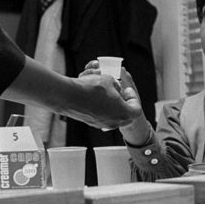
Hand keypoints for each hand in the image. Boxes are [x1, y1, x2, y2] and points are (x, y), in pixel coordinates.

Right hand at [0, 57, 139, 129]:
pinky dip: (98, 103)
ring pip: (110, 110)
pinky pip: (99, 112)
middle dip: (119, 97)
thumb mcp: (109, 80)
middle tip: (116, 88)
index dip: (132, 96)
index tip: (126, 88)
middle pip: (123, 110)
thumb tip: (114, 88)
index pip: (136, 108)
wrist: (68, 96)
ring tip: (101, 88)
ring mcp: (102, 123)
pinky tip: (92, 93)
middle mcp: (114, 122)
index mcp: (124, 113)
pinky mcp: (91, 122)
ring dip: (108, 99)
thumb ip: (116, 85)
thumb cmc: (91, 88)